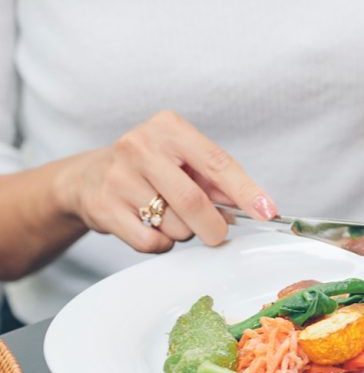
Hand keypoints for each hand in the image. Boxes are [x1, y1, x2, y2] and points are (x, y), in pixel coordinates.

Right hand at [61, 111, 276, 252]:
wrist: (87, 179)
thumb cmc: (150, 170)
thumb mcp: (183, 163)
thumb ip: (217, 182)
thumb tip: (255, 207)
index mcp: (169, 128)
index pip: (217, 163)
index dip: (246, 191)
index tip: (267, 211)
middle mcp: (141, 146)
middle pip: (195, 201)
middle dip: (214, 226)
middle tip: (217, 233)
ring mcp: (119, 176)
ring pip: (175, 226)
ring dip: (183, 233)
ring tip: (168, 216)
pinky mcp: (105, 207)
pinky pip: (151, 242)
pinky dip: (161, 244)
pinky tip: (150, 226)